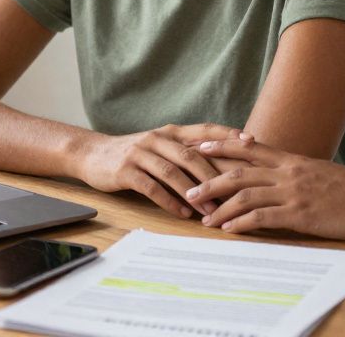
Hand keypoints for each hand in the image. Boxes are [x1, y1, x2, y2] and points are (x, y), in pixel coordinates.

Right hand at [73, 124, 238, 218]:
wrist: (92, 154)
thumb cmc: (134, 154)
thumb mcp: (160, 146)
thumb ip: (186, 151)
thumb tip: (224, 166)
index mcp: (170, 132)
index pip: (204, 129)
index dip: (228, 135)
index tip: (252, 143)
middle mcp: (157, 139)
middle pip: (191, 155)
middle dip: (214, 176)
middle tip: (235, 195)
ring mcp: (140, 153)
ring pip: (172, 173)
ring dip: (193, 194)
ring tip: (210, 213)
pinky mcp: (125, 170)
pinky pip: (151, 187)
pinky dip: (169, 201)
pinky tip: (182, 214)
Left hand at [183, 136, 344, 241]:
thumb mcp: (318, 172)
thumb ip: (293, 170)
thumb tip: (273, 175)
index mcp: (290, 160)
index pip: (247, 149)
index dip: (219, 146)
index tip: (197, 147)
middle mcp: (287, 172)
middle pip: (237, 171)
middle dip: (208, 180)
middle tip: (187, 190)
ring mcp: (292, 192)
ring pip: (244, 194)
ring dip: (219, 207)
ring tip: (202, 217)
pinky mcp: (300, 214)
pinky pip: (262, 217)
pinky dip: (241, 223)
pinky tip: (228, 229)